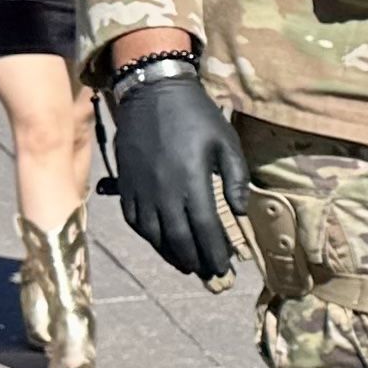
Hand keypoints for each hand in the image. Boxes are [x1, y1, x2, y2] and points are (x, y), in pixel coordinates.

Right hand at [109, 70, 250, 286]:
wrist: (152, 92)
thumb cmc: (196, 116)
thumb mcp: (226, 142)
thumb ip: (235, 179)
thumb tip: (241, 212)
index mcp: (192, 182)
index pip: (205, 230)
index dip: (215, 252)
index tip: (225, 267)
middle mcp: (164, 192)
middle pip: (179, 239)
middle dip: (196, 260)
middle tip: (209, 274)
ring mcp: (141, 190)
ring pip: (155, 235)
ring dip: (171, 254)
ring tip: (188, 265)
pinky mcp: (126, 185)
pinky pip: (135, 221)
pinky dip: (149, 238)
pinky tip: (161, 244)